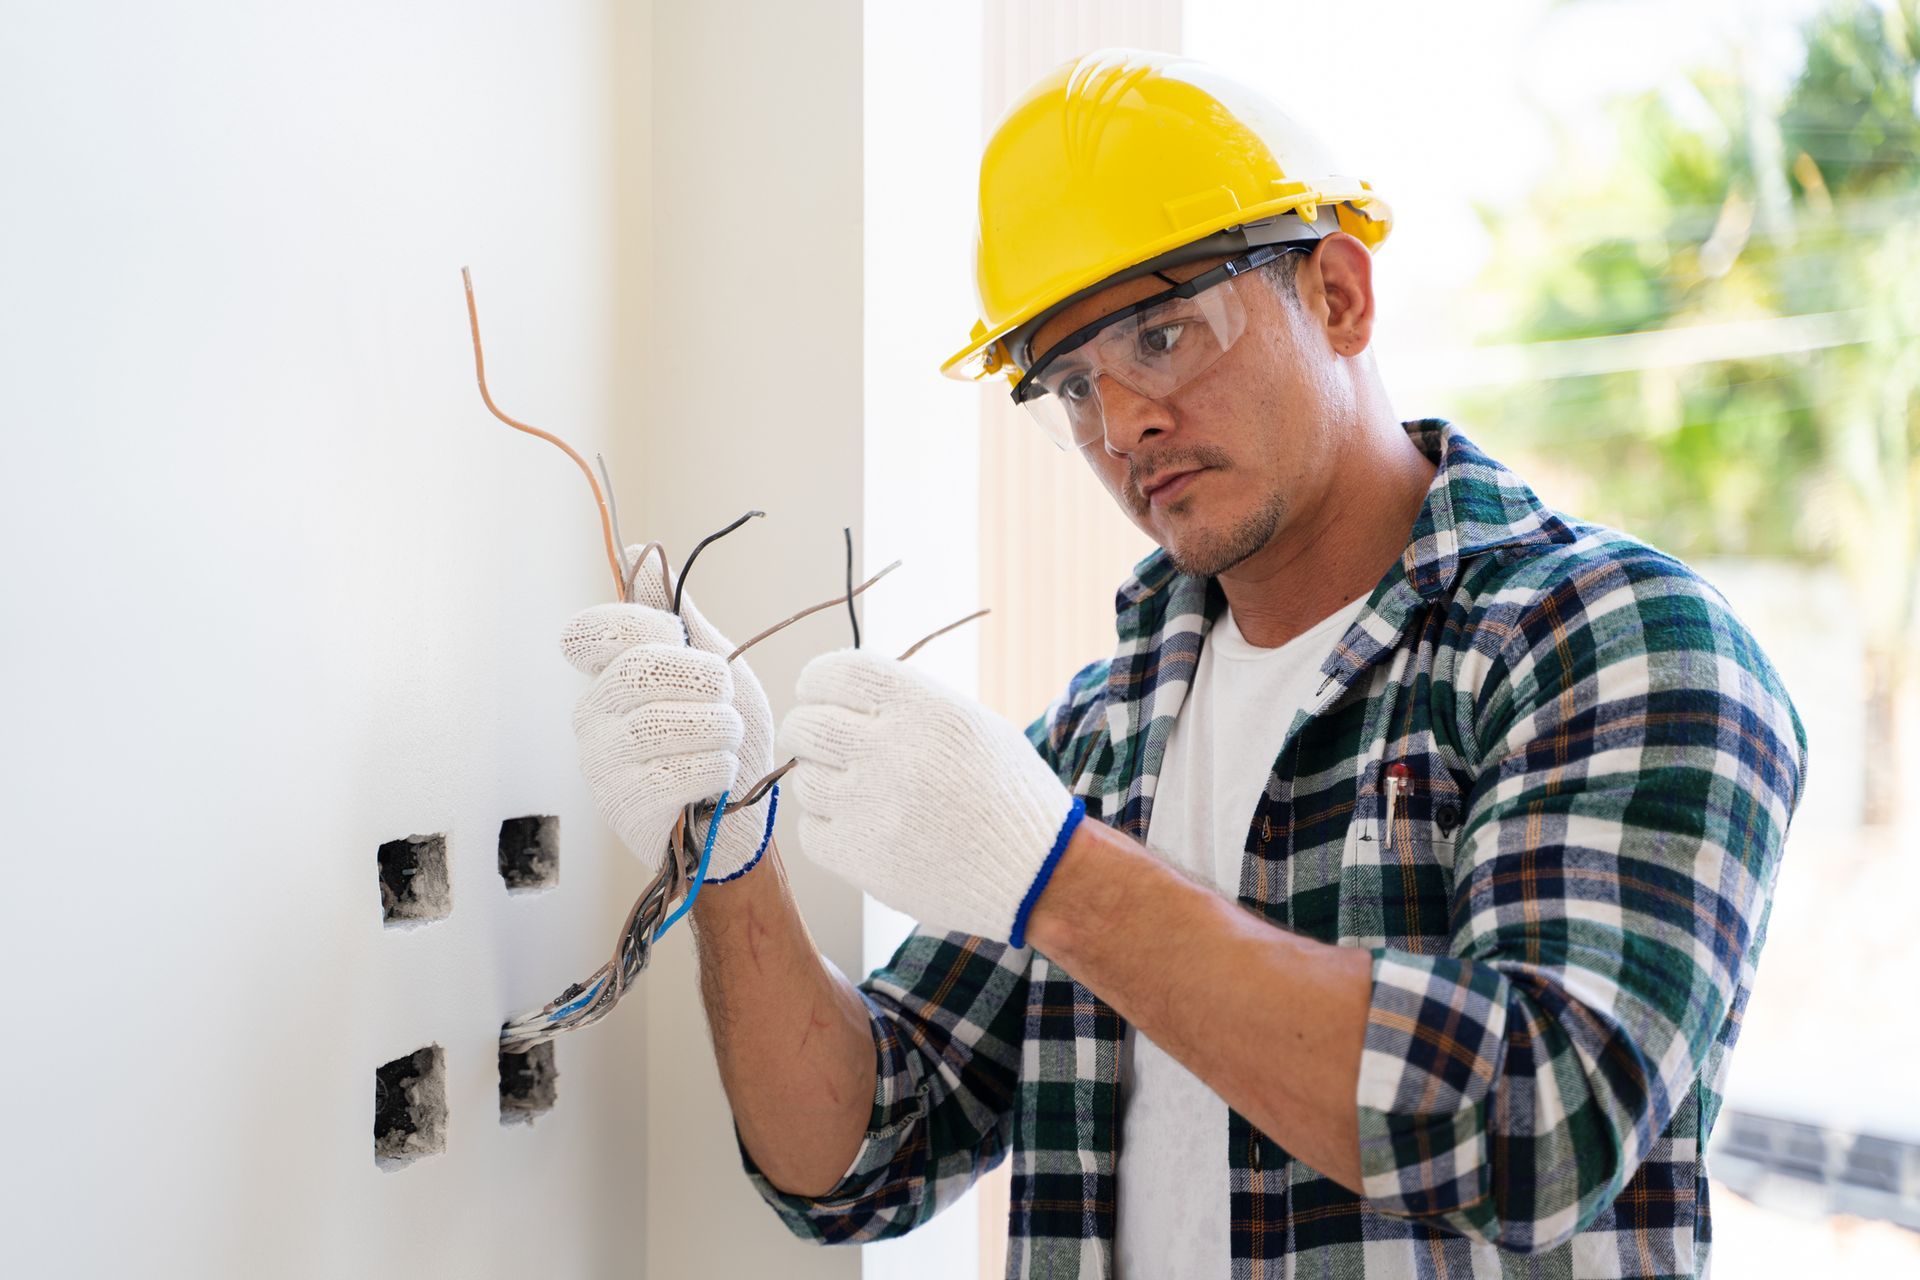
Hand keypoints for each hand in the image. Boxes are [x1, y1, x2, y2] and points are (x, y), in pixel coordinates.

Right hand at [617, 545, 776, 878]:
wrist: (741, 821)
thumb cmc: (725, 738)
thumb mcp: (712, 664)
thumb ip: (675, 615)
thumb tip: (637, 551)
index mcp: (608, 673)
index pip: (591, 632)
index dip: (644, 629)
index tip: (679, 643)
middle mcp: (591, 714)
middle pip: (642, 670)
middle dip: (706, 682)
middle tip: (726, 703)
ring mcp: (600, 762)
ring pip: (664, 722)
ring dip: (719, 729)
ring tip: (726, 742)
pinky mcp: (621, 806)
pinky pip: (676, 770)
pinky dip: (715, 769)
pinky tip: (715, 779)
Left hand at [776, 650, 1082, 944]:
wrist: (1036, 872)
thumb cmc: (1007, 793)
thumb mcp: (973, 724)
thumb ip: (910, 703)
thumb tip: (844, 696)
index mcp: (923, 707)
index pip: (833, 672)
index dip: (816, 683)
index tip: (817, 696)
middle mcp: (891, 749)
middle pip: (805, 726)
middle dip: (806, 733)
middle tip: (820, 745)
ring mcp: (870, 805)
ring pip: (805, 781)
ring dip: (822, 784)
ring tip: (861, 794)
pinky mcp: (859, 856)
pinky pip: (810, 831)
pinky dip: (828, 830)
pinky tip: (863, 829)